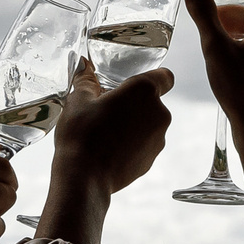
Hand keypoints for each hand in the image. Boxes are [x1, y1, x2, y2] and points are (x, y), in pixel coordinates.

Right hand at [51, 57, 172, 196]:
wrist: (85, 177)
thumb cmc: (82, 134)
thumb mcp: (78, 100)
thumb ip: (86, 80)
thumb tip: (85, 65)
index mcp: (144, 91)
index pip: (164, 76)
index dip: (151, 77)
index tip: (132, 84)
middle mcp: (159, 113)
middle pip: (151, 102)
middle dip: (132, 104)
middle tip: (105, 109)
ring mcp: (158, 139)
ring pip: (148, 125)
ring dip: (132, 125)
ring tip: (104, 132)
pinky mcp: (151, 160)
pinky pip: (143, 145)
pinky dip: (131, 144)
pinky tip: (108, 150)